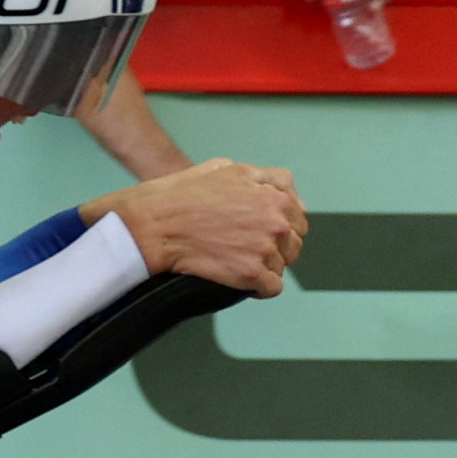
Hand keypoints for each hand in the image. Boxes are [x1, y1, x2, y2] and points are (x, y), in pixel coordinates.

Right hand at [107, 157, 302, 295]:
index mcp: (276, 197)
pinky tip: (243, 279)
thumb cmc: (187, 195)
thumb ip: (268, 179)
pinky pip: (272, 288)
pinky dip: (260, 288)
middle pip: (294, 245)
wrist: (158, 223)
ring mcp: (265, 250)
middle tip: (247, 246)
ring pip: (282, 266)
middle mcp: (276, 223)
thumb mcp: (230, 169)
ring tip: (238, 259)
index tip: (263, 232)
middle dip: (276, 247)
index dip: (282, 227)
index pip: (299, 220)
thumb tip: (294, 199)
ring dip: (266, 267)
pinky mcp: (250, 274)